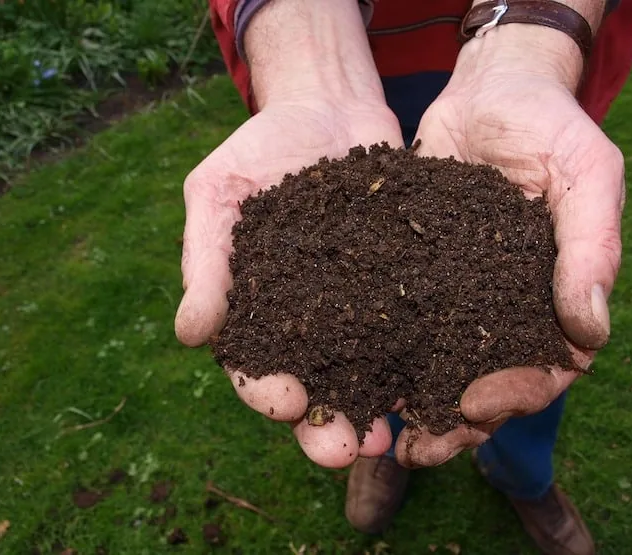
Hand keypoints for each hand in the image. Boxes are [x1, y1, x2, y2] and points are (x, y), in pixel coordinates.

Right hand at [175, 0, 403, 467]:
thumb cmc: (261, 148)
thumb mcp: (219, 192)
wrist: (327, 105)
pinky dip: (425, 360)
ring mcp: (360, 307)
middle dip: (328, 426)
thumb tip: (190, 334)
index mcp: (258, 311)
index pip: (256, 366)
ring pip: (369, 373)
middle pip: (317, 388)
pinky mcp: (404, 285)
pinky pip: (414, 329)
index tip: (286, 403)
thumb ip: (206, 260)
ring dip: (379, 409)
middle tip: (347, 450)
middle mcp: (310, 321)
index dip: (267, 392)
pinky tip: (441, 382)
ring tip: (394, 435)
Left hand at [394, 24, 623, 466]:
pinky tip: (347, 371)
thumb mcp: (586, 174)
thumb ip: (592, 248)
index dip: (513, 397)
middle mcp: (503, 306)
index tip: (473, 408)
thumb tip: (590, 333)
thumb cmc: (550, 126)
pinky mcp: (412, 272)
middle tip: (415, 449)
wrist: (490, 90)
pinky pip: (395, 319)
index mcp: (552, 298)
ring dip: (409, 401)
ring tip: (375, 430)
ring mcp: (456, 293)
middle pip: (483, 383)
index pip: (544, 369)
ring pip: (435, 363)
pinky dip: (375, 350)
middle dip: (452, 421)